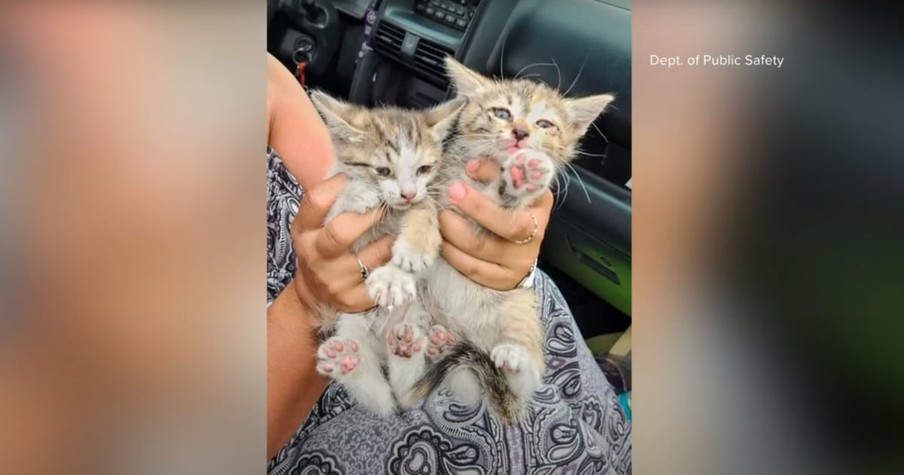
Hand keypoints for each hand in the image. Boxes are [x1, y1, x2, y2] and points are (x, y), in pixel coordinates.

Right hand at [291, 173, 392, 311]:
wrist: (314, 295)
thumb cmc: (320, 248)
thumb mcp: (313, 226)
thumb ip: (331, 201)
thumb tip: (356, 166)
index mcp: (304, 232)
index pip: (316, 202)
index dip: (337, 184)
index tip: (354, 176)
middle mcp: (316, 256)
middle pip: (342, 232)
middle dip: (371, 216)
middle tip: (388, 205)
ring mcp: (336, 280)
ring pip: (373, 256)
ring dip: (391, 239)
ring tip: (401, 229)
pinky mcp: (355, 299)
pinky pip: (384, 278)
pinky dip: (396, 264)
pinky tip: (401, 255)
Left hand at [439, 158, 552, 289]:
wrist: (517, 253)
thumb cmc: (508, 212)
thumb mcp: (509, 190)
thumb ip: (497, 175)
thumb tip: (472, 166)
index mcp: (539, 206)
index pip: (523, 190)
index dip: (496, 177)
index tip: (470, 167)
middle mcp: (535, 236)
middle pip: (509, 225)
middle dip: (476, 207)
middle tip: (451, 191)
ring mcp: (519, 262)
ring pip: (482, 248)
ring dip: (454, 230)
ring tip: (441, 216)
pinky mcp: (501, 280)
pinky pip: (471, 268)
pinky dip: (451, 252)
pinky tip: (441, 239)